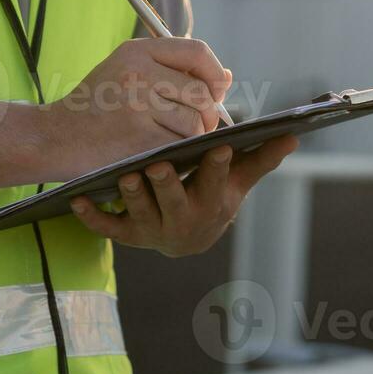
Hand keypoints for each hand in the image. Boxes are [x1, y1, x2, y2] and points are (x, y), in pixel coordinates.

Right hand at [40, 38, 230, 179]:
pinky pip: (181, 144)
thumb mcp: (127, 72)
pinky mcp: (139, 138)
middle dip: (209, 113)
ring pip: (196, 121)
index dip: (213, 73)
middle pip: (202, 92)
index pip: (197, 52)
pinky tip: (163, 151)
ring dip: (194, 136)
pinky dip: (180, 151)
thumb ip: (174, 70)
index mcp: (137, 51)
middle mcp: (138, 73)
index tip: (215, 90)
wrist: (54, 137)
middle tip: (198, 125)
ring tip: (174, 138)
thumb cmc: (96, 106)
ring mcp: (138, 106)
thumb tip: (225, 76)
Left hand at [69, 135, 298, 256]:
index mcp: (211, 202)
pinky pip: (108, 228)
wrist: (188, 239)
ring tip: (125, 175)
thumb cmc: (215, 197)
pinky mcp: (127, 234)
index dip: (217, 166)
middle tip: (158, 165)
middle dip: (168, 186)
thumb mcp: (239, 181)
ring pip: (140, 213)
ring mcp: (152, 229)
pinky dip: (92, 218)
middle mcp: (182, 219)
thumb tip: (294, 134)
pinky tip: (77, 201)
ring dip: (132, 196)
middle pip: (174, 202)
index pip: (216, 182)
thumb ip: (262, 158)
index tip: (218, 145)